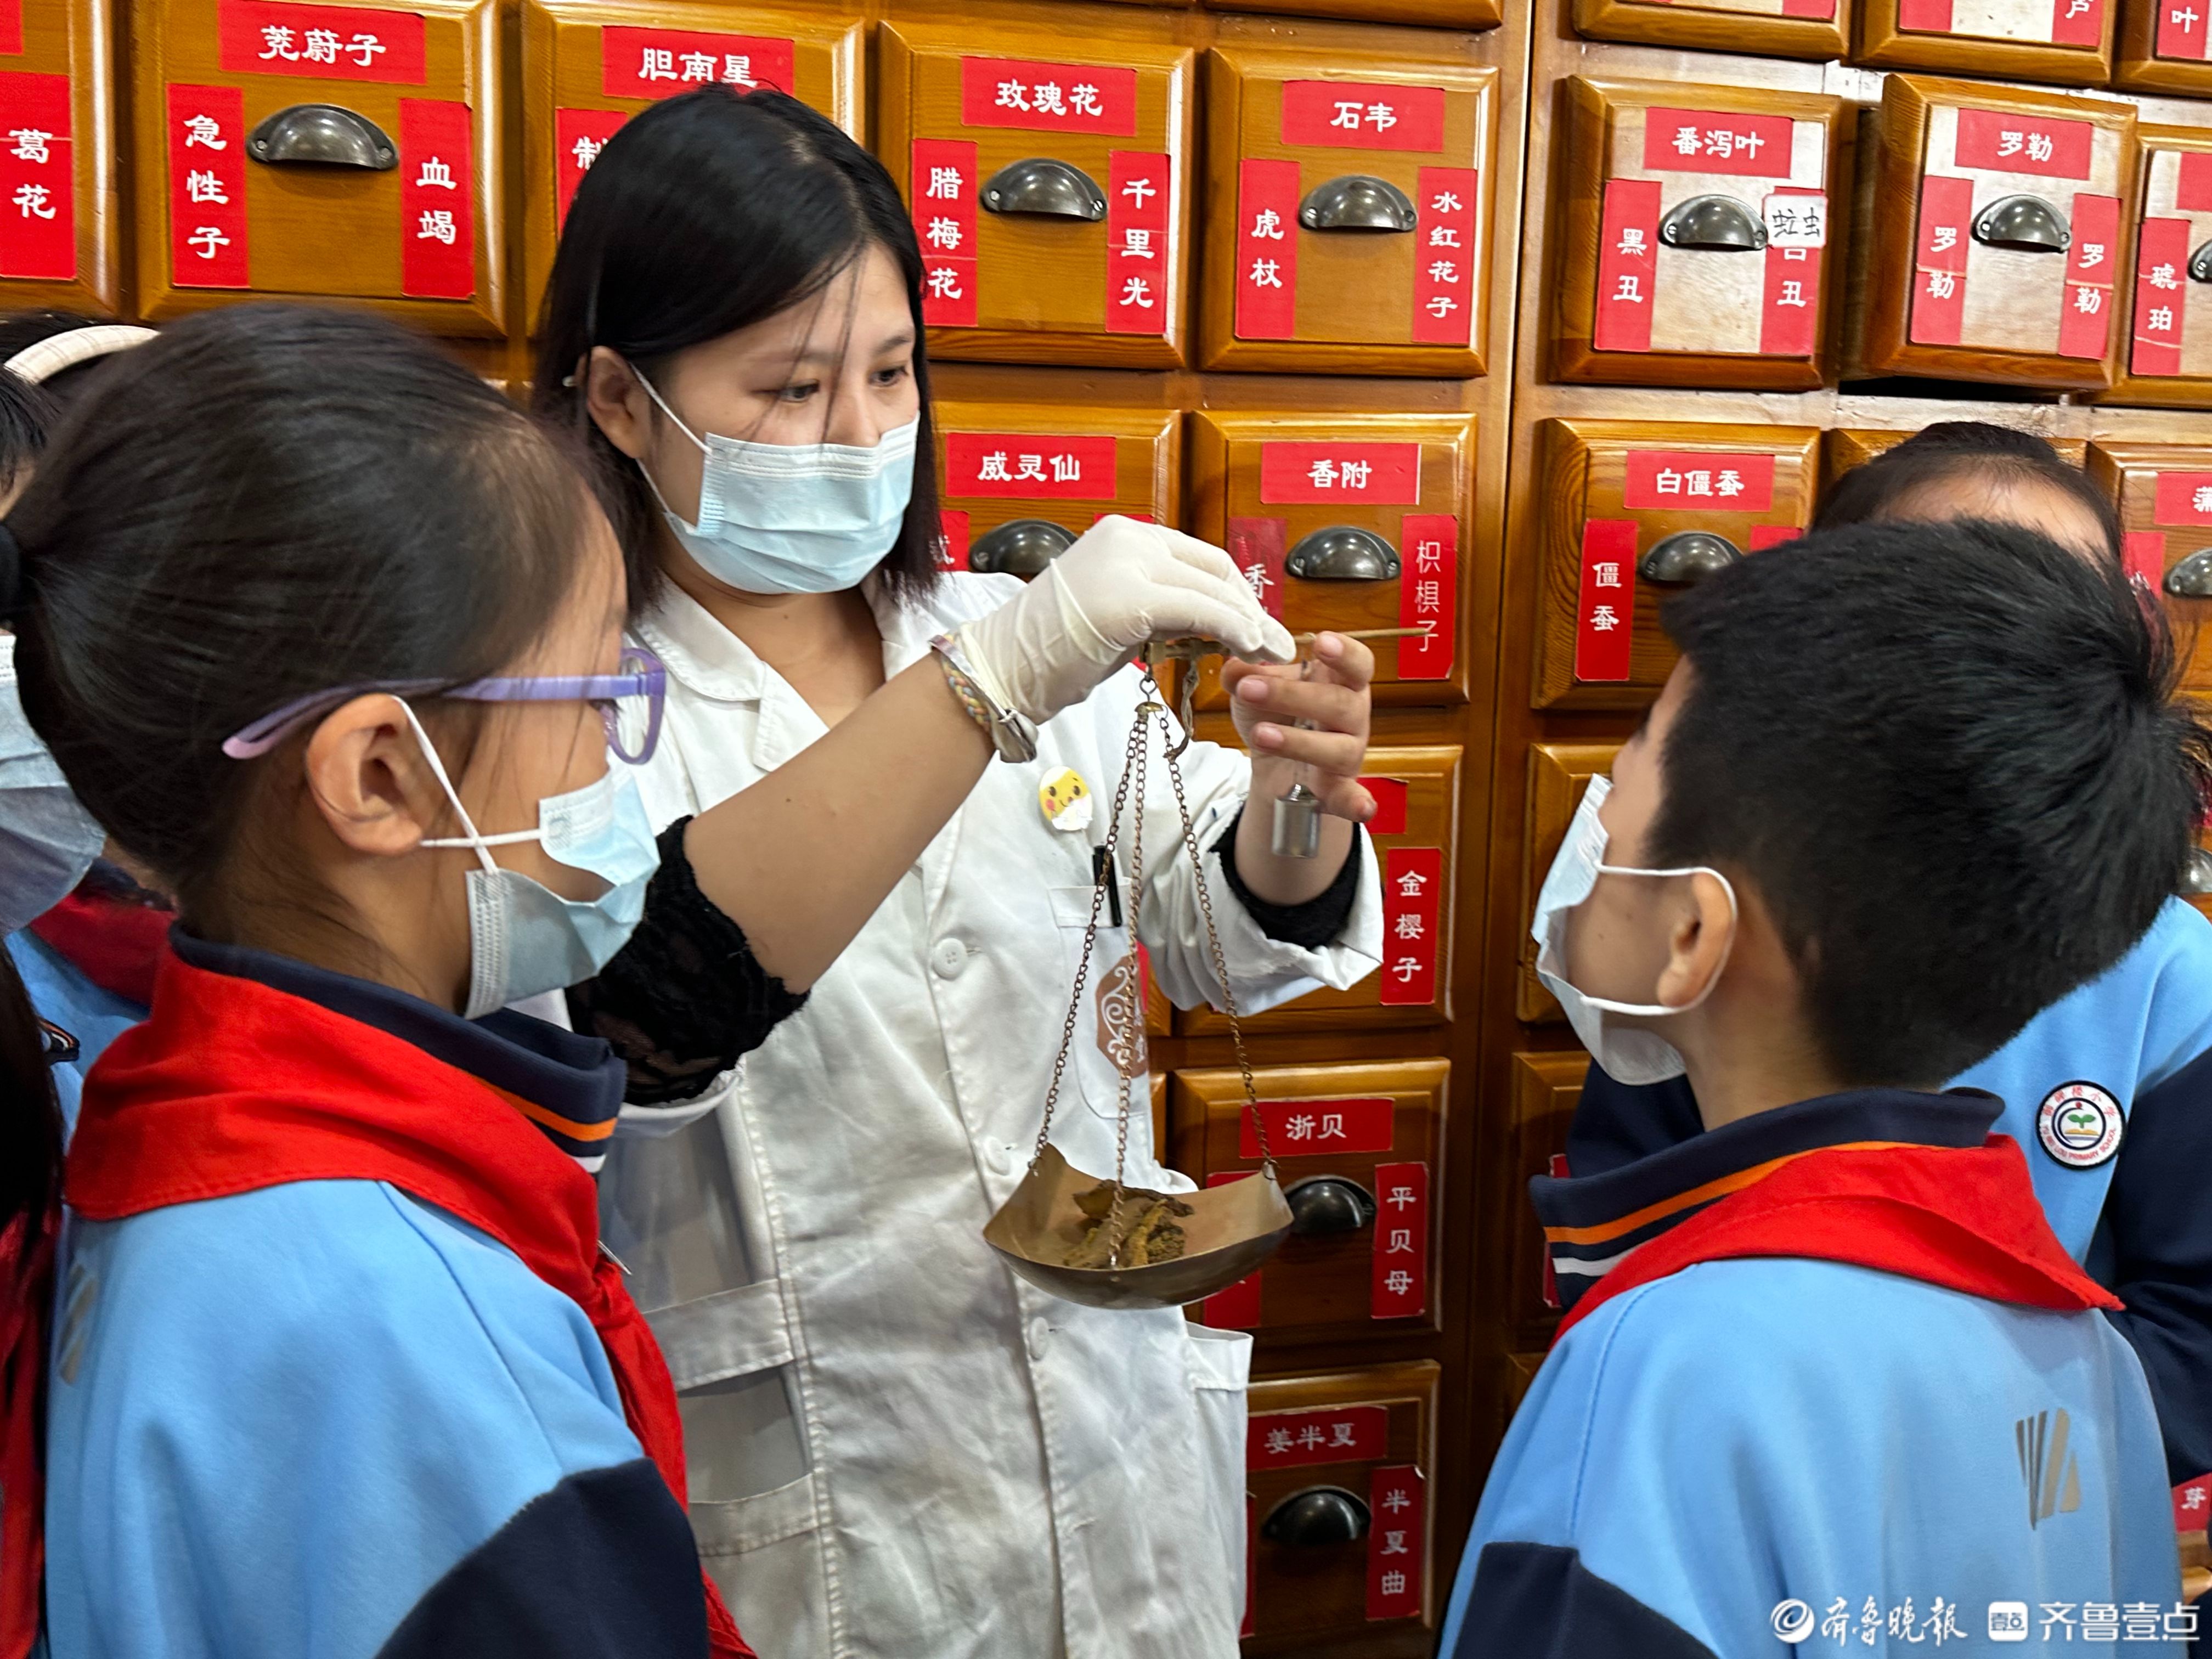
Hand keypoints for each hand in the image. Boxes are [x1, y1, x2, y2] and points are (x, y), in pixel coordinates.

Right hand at [955, 516, 1294, 725]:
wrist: (1003, 669)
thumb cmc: (1052, 652)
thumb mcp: (1114, 611)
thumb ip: (1160, 603)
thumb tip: (1210, 618)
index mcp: (1122, 533)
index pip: (1199, 557)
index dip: (1236, 592)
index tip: (1258, 623)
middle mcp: (1127, 537)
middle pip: (1214, 569)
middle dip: (1252, 608)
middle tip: (1277, 641)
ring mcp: (1126, 563)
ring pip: (1212, 590)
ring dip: (1249, 623)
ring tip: (1272, 652)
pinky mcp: (1129, 599)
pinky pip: (1199, 611)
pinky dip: (1232, 629)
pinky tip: (1250, 648)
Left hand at [1223, 631, 1375, 824]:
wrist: (1275, 765)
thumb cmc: (1276, 713)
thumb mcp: (1255, 688)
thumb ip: (1244, 674)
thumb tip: (1234, 666)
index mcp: (1339, 682)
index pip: (1358, 662)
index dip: (1344, 652)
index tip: (1320, 642)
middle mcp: (1352, 715)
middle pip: (1339, 702)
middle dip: (1292, 695)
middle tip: (1249, 688)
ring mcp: (1348, 753)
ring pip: (1337, 747)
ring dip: (1297, 741)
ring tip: (1260, 734)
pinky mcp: (1338, 789)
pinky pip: (1352, 797)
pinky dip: (1357, 803)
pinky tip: (1362, 809)